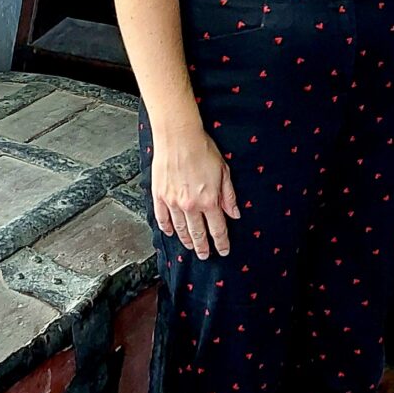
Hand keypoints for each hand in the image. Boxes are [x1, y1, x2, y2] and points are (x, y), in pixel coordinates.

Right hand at [150, 118, 238, 256]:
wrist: (179, 137)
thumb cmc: (203, 150)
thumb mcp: (224, 172)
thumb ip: (228, 196)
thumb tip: (234, 214)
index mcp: (209, 201)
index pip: (217, 229)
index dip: (221, 243)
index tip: (223, 251)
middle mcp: (190, 206)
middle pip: (198, 234)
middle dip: (203, 247)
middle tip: (205, 255)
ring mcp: (172, 202)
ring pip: (180, 229)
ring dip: (186, 240)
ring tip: (191, 247)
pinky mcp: (159, 196)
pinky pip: (162, 218)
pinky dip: (166, 228)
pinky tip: (170, 232)